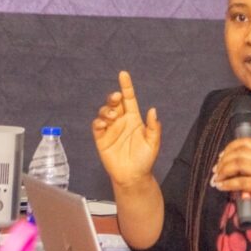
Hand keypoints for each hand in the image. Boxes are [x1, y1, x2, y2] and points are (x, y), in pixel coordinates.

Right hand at [91, 71, 160, 186]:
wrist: (133, 176)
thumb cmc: (145, 159)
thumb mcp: (153, 143)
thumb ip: (153, 127)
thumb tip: (153, 110)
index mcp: (134, 118)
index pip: (129, 98)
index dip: (126, 86)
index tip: (123, 74)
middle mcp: (121, 121)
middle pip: (114, 103)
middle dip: (113, 97)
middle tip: (115, 97)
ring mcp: (110, 129)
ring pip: (104, 112)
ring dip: (106, 109)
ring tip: (112, 114)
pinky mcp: (101, 138)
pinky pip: (97, 126)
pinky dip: (98, 121)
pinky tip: (103, 123)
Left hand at [212, 138, 250, 221]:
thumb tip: (228, 161)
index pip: (247, 142)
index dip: (231, 147)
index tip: (222, 156)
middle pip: (240, 152)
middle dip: (224, 160)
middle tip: (217, 169)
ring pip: (239, 164)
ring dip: (224, 170)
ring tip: (218, 178)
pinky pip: (240, 181)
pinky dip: (228, 183)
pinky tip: (221, 186)